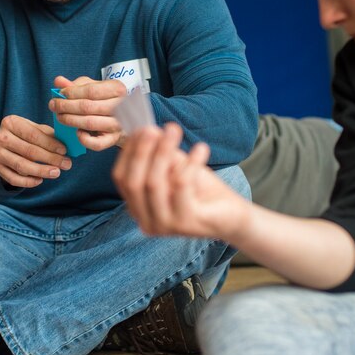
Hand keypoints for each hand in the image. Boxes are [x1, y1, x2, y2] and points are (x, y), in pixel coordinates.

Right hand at [0, 114, 71, 187]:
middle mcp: (1, 137)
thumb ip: (49, 135)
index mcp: (11, 122)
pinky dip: (28, 182)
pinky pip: (13, 178)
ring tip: (56, 173)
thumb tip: (66, 145)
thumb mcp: (36, 129)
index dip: (50, 144)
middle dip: (50, 159)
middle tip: (66, 164)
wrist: (6, 142)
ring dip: (41, 171)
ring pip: (21, 166)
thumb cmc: (26, 134)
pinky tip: (40, 180)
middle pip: (28, 151)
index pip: (33, 135)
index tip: (65, 151)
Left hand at [48, 75, 126, 150]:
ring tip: (59, 117)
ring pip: (90, 123)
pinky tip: (76, 132)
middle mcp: (120, 107)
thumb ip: (75, 84)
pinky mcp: (113, 139)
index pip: (91, 90)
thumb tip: (58, 81)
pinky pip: (97, 144)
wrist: (119, 117)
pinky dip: (84, 139)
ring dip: (70, 120)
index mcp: (117, 89)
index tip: (60, 94)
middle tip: (53, 105)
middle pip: (88, 106)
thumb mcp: (91, 87)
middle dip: (66, 106)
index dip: (72, 93)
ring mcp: (118, 125)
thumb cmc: (102, 99)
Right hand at [112, 123, 249, 239]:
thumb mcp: (177, 168)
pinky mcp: (185, 224)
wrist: (233, 216)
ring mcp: (164, 225)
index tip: (140, 128)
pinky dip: (190, 163)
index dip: (128, 152)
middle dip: (142, 151)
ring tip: (175, 130)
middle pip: (133, 182)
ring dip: (163, 152)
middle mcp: (146, 221)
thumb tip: (148, 129)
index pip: (121, 178)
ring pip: (154, 184)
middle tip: (154, 128)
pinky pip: (181, 186)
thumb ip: (161, 154)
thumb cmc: (202, 191)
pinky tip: (201, 148)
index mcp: (138, 208)